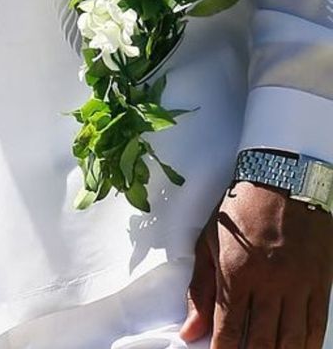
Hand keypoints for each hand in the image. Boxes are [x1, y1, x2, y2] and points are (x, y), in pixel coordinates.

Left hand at [180, 181, 332, 347]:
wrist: (283, 177)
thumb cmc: (241, 207)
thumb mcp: (210, 240)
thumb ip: (200, 288)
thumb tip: (190, 331)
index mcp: (236, 272)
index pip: (228, 330)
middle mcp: (268, 283)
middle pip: (260, 341)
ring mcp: (297, 284)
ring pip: (289, 340)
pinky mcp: (319, 282)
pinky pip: (315, 326)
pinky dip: (307, 346)